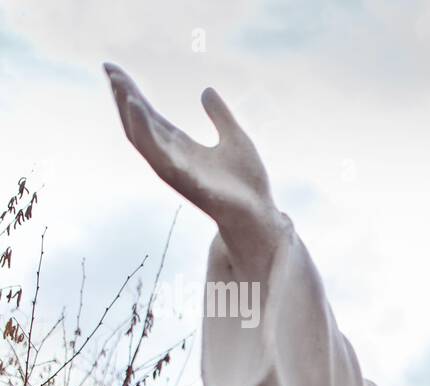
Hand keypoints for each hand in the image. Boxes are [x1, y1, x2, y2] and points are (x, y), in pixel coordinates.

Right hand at [104, 63, 285, 275]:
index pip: (149, 117)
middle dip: (123, 98)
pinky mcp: (185, 182)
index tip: (114, 70)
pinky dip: (149, 135)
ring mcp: (176, 171)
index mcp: (180, 147)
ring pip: (143, 140)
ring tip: (121, 87)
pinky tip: (141, 113)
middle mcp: (172, 158)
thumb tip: (206, 90)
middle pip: (139, 124)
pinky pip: (161, 157)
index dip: (131, 94)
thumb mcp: (235, 138)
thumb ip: (220, 115)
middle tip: (110, 71)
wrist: (260, 211)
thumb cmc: (247, 183)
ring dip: (130, 114)